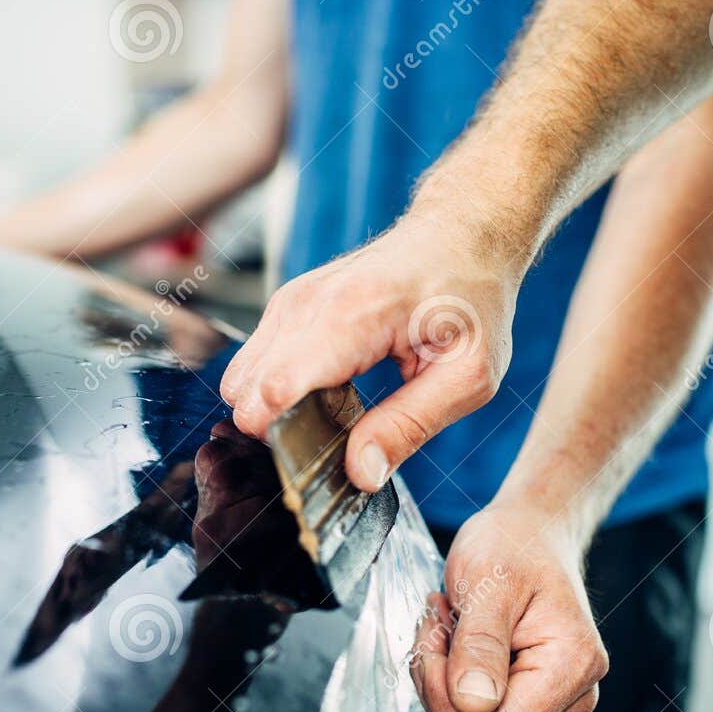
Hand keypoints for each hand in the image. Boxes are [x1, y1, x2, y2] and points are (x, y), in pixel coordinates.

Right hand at [219, 211, 520, 491]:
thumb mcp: (467, 375)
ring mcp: (290, 302)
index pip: (276, 389)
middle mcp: (307, 305)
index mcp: (351, 317)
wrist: (461, 236)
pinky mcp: (286, 307)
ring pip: (240, 381)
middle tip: (332, 441)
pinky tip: (324, 393)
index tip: (317, 461)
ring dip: (274, 411)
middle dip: (277, 431)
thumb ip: (410, 426)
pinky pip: (255, 365)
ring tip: (330, 416)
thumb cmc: (471, 298)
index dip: (284, 439)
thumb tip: (360, 475)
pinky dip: (276, 390)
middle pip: (246, 392)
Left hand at [410, 502, 607, 711]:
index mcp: (572, 666)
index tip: (434, 641)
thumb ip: (480, 647)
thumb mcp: (489, 584)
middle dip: (441, 684)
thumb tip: (473, 705)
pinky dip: (451, 678)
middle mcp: (574, 691)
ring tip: (447, 625)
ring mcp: (554, 698)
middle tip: (436, 625)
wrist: (529, 532)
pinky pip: (475, 711)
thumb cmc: (516, 545)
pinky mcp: (531, 695)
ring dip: (442, 679)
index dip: (449, 701)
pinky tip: (456, 638)